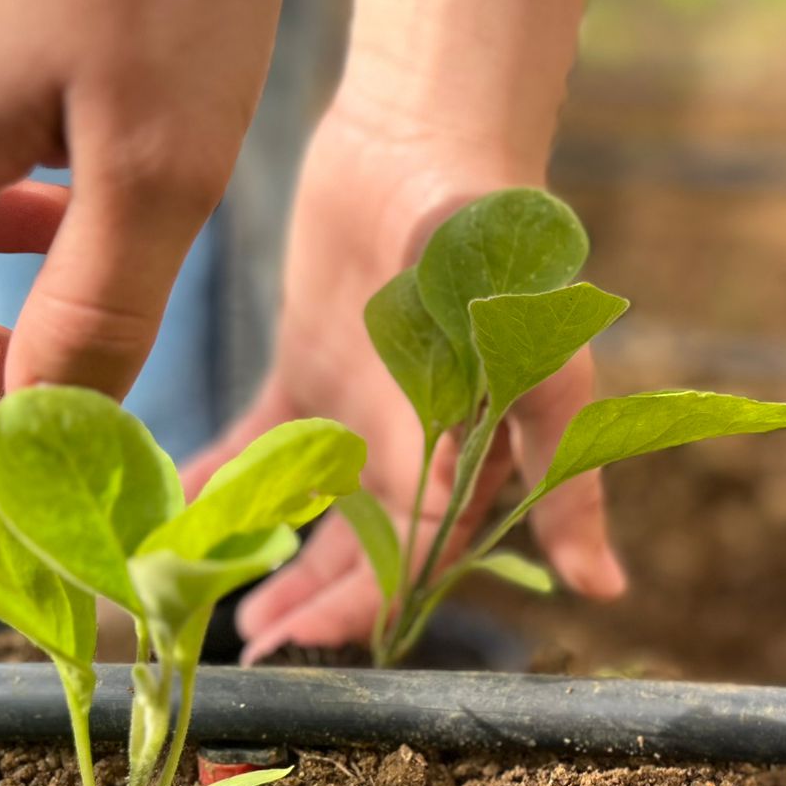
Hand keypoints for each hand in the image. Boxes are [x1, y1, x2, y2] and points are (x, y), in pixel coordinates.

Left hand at [184, 98, 626, 659]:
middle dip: (300, 598)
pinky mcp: (307, 365)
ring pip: (304, 507)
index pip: (409, 564)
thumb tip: (607, 590)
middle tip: (235, 637)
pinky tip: (179, 500)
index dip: (353, 611)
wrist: (430, 141)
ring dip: (260, 549)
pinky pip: (259, 439)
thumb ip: (564, 481)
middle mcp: (412, 450)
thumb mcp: (540, 372)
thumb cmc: (498, 254)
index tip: (290, 644)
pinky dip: (221, 472)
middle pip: (352, 550)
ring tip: (200, 585)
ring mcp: (356, 410)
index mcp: (466, 464)